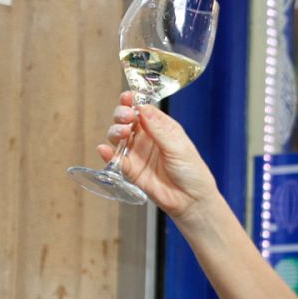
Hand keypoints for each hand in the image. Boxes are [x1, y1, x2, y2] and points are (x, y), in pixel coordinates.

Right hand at [97, 92, 219, 218]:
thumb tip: (143, 108)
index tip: (127, 97)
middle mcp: (147, 138)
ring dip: (115, 131)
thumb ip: (159, 129)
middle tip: (126, 117)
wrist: (192, 201)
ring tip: (122, 133)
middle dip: (121, 114)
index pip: (143, 110)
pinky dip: (108, 153)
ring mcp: (137, 153)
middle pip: (126, 120)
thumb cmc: (192, 172)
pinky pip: (115, 159)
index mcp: (162, 128)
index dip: (133, 102)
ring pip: (118, 136)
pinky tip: (105, 150)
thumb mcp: (178, 147)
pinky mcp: (131, 170)